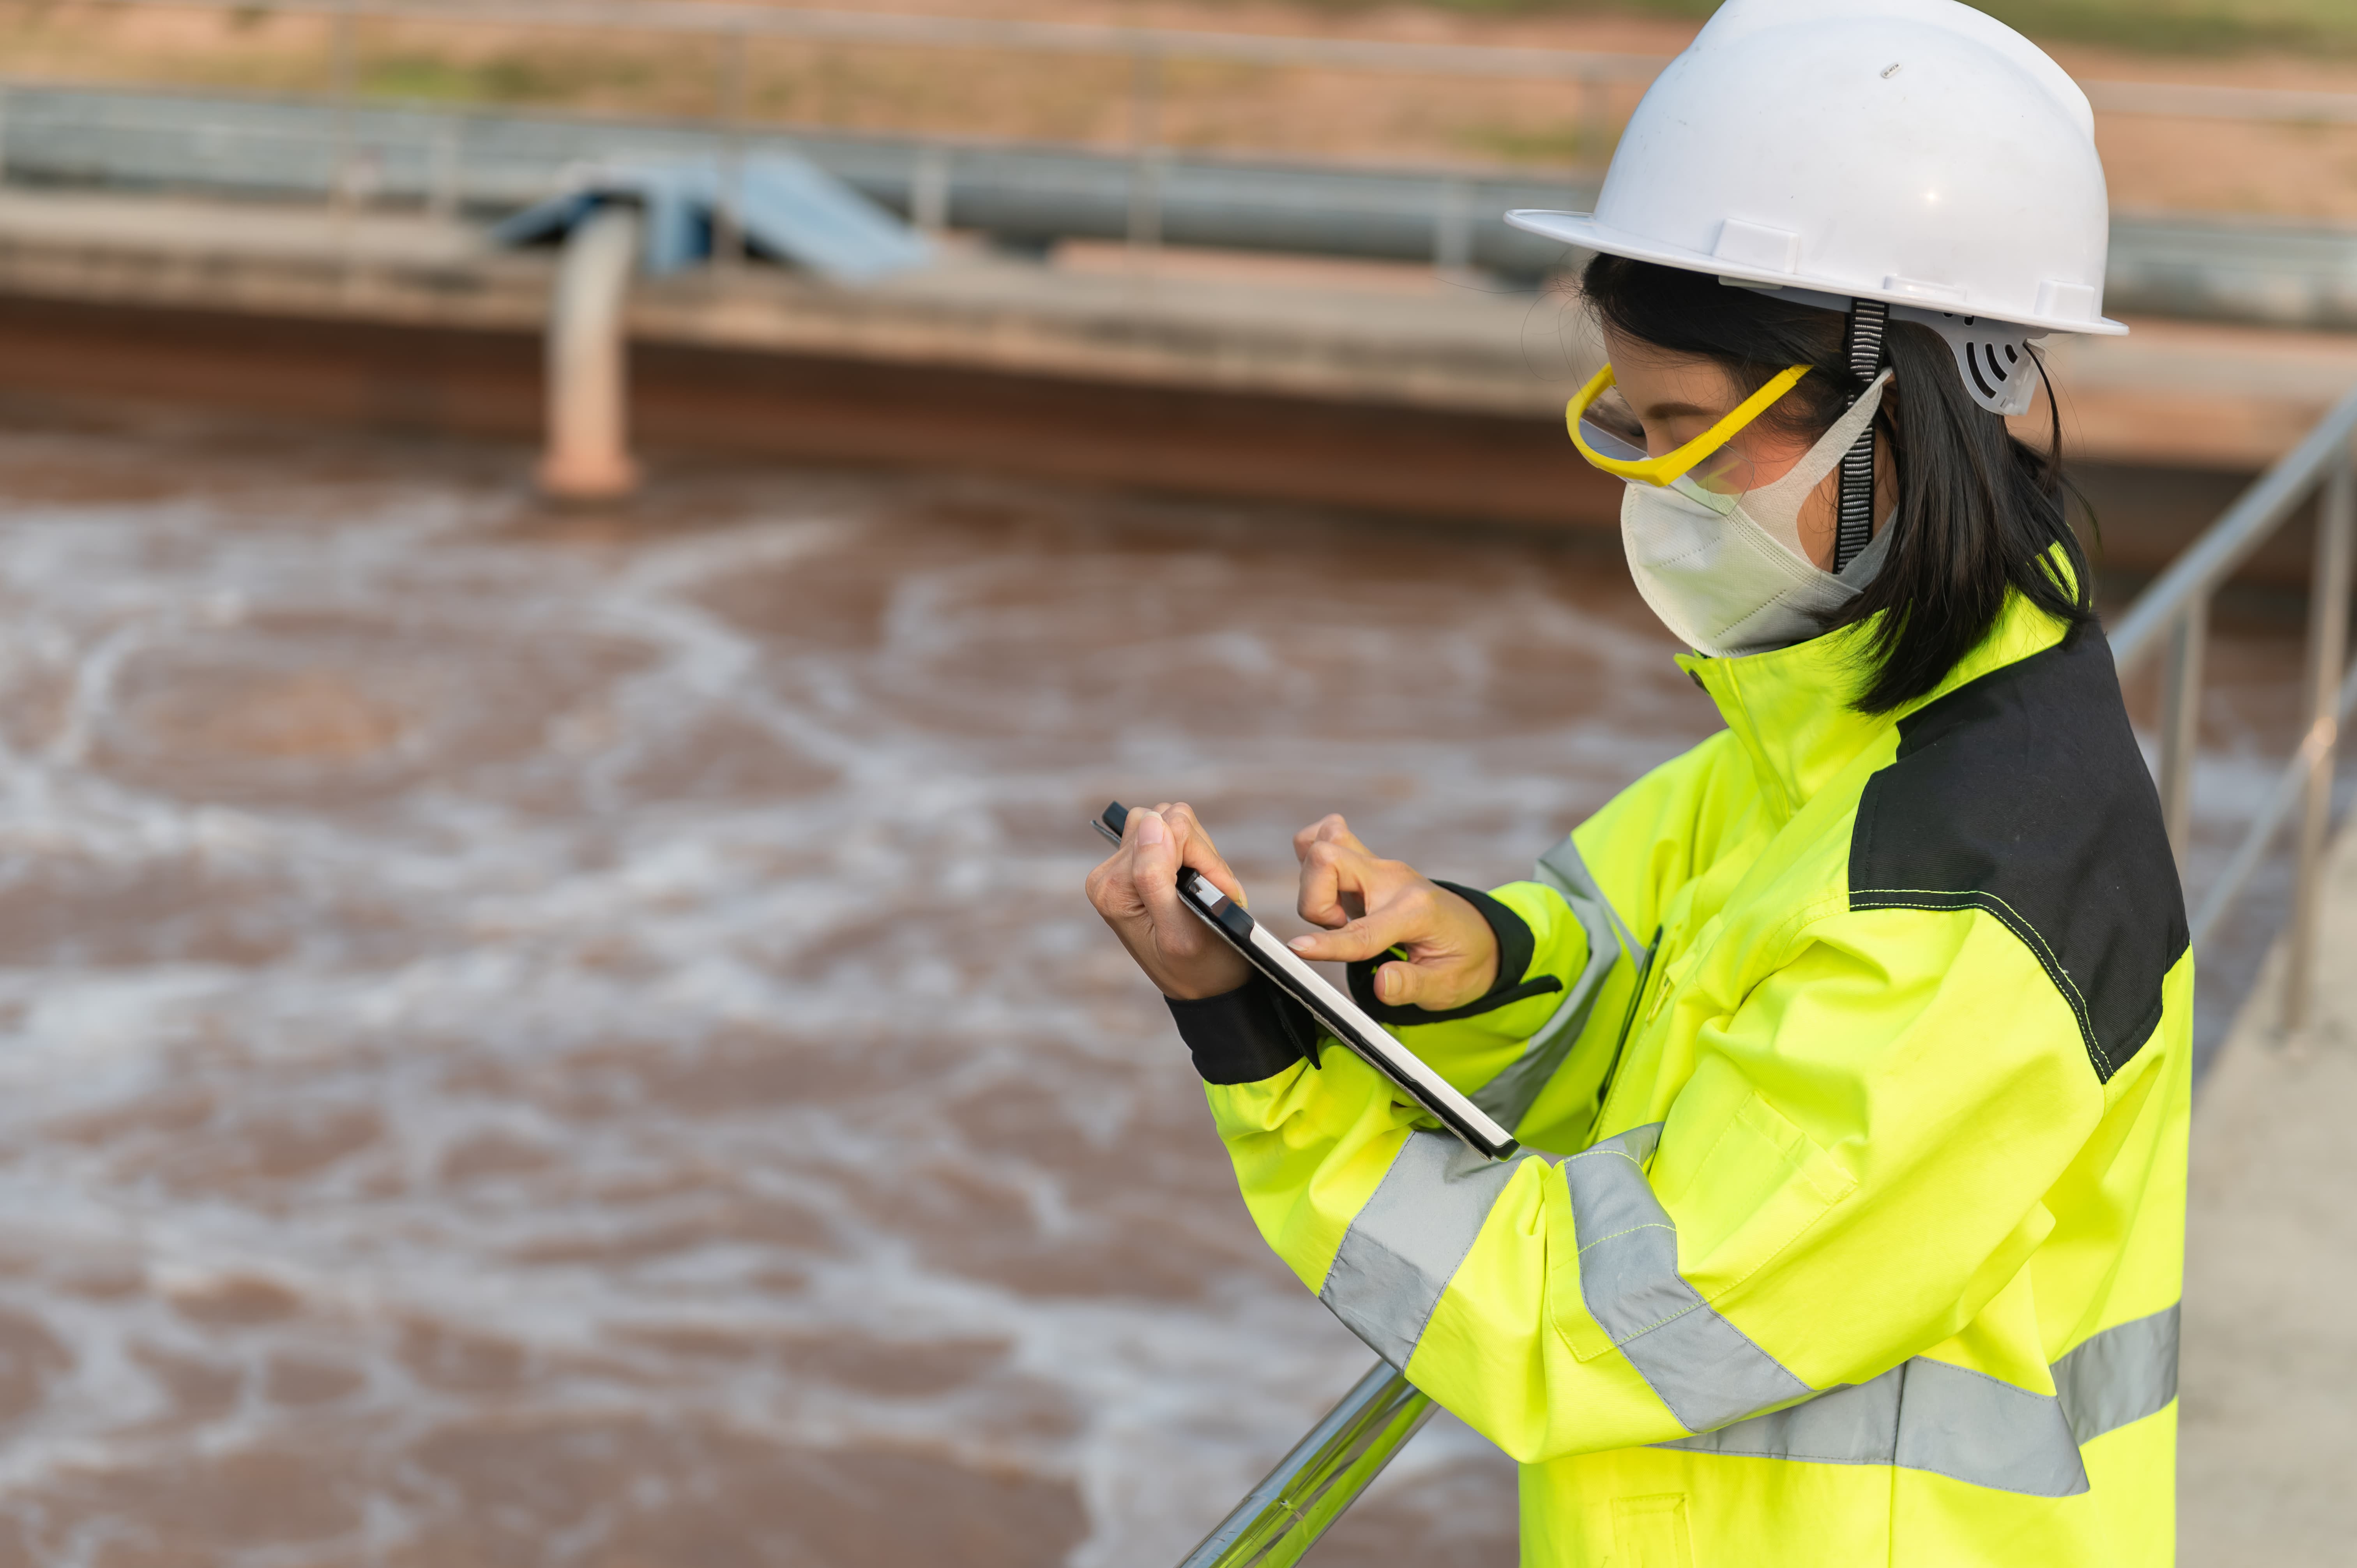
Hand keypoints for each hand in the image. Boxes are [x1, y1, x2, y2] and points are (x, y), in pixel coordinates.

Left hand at [1085, 802, 1253, 1000]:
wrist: (1204, 985)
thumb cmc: (1200, 966)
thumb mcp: (1181, 930)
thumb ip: (1158, 876)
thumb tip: (1151, 822)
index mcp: (1112, 888)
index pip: (1166, 830)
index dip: (1204, 858)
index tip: (1216, 894)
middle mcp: (1109, 872)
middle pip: (1165, 819)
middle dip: (1200, 854)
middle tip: (1212, 894)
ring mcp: (1122, 865)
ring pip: (1170, 819)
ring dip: (1199, 853)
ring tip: (1206, 891)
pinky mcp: (1138, 862)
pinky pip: (1172, 831)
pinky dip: (1196, 853)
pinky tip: (1199, 884)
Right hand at [1287, 815, 1498, 1010]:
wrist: (1478, 935)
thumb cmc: (1460, 962)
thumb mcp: (1446, 987)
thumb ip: (1411, 986)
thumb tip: (1380, 984)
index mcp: (1417, 911)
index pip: (1363, 929)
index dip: (1328, 943)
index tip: (1298, 949)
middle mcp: (1394, 879)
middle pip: (1328, 859)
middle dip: (1314, 901)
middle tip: (1338, 928)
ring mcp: (1379, 866)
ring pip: (1323, 843)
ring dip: (1313, 882)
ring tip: (1338, 915)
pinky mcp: (1367, 862)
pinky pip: (1326, 838)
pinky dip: (1314, 862)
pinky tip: (1331, 894)